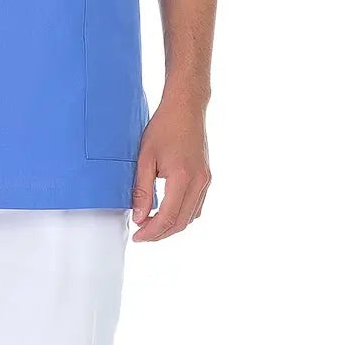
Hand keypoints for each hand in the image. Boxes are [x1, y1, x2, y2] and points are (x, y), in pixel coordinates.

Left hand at [130, 94, 210, 241]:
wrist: (186, 109)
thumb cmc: (164, 128)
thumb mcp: (145, 159)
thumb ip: (141, 190)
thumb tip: (139, 217)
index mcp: (183, 178)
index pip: (167, 217)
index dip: (151, 231)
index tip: (137, 236)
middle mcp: (199, 182)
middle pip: (181, 222)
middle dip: (160, 233)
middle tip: (141, 235)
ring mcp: (206, 181)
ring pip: (190, 217)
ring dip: (171, 226)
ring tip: (150, 225)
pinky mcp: (206, 178)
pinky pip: (196, 206)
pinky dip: (181, 215)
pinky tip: (165, 213)